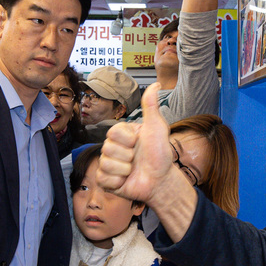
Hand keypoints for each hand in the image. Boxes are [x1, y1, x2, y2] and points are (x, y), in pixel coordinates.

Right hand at [99, 86, 174, 203]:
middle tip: (136, 159)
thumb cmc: (159, 154)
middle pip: (107, 148)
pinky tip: (126, 180)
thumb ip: (151, 106)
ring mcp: (108, 164)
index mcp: (121, 135)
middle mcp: (112, 148)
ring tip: (132, 170)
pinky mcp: (106, 181)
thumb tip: (156, 84)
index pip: (113, 132)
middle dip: (127, 156)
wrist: (160, 180)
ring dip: (124, 169)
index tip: (138, 142)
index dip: (128, 140)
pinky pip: (104, 179)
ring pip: (106, 164)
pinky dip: (118, 181)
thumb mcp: (157, 128)